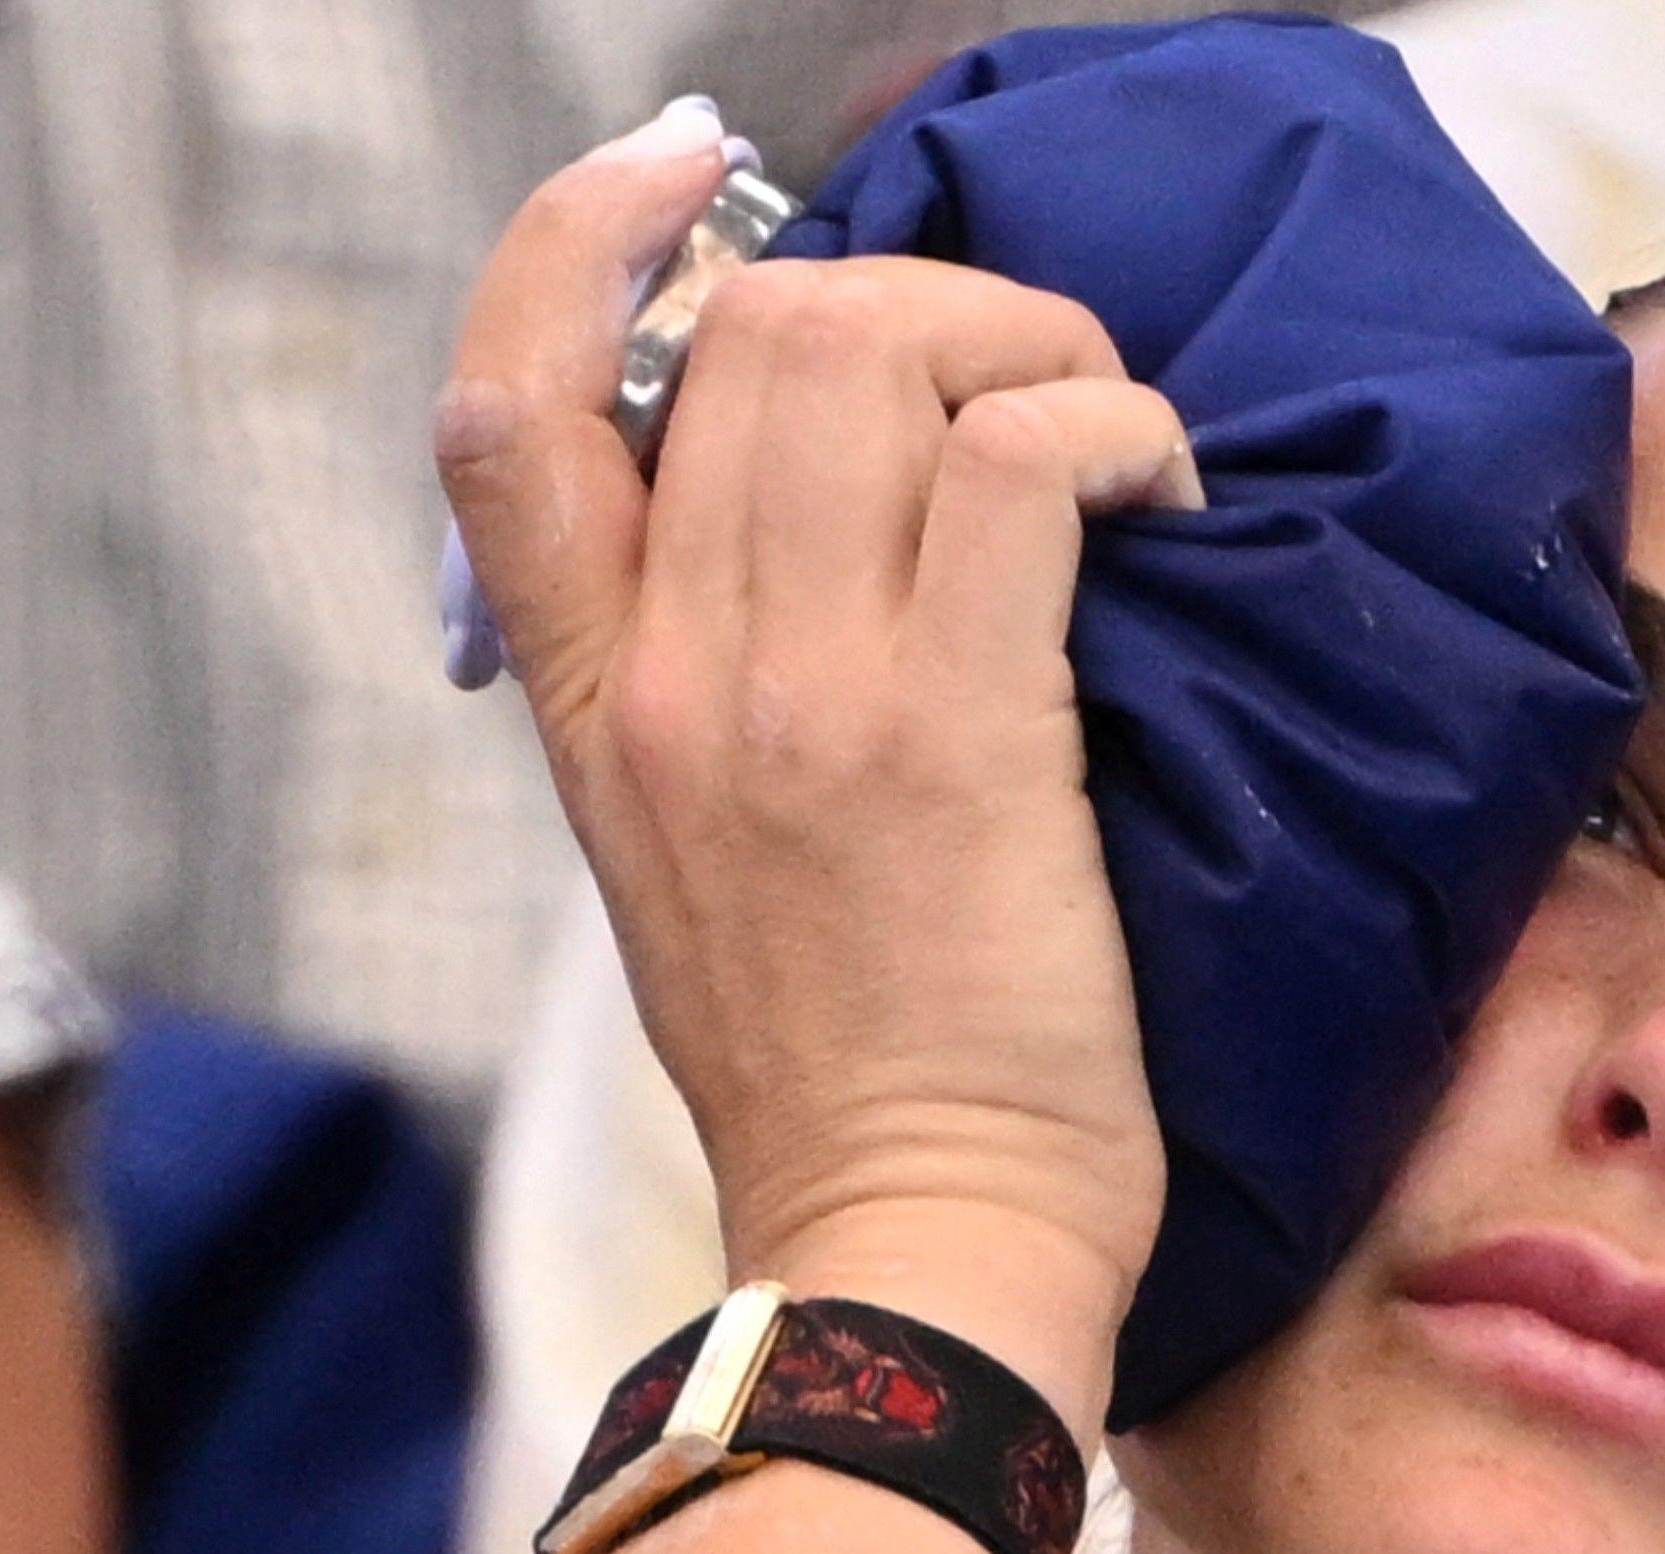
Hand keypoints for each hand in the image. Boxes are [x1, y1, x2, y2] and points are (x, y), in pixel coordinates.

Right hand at [437, 112, 1199, 1423]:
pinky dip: (1115, 432)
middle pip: (747, 331)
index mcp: (594, 713)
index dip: (580, 244)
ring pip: (878, 357)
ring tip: (1109, 453)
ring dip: (1032, 350)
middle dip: (914, 301)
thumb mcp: (693, 879)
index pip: (499, 403)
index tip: (692, 175)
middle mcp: (675, 682)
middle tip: (1027, 392)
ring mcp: (805, 704)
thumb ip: (700, 699)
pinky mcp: (959, 743)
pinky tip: (1165, 502)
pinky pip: (1028, 463)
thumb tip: (805, 530)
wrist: (910, 1268)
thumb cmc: (850, 1094)